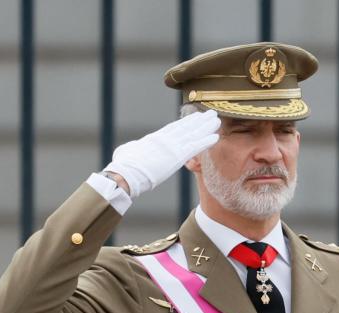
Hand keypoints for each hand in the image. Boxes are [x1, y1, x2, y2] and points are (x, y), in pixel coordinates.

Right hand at [103, 110, 220, 198]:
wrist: (126, 173)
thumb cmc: (122, 166)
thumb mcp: (126, 152)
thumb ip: (133, 148)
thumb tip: (131, 149)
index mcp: (154, 138)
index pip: (174, 128)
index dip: (186, 122)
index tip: (195, 117)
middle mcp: (165, 139)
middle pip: (186, 127)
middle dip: (199, 120)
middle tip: (210, 113)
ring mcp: (172, 146)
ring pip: (193, 134)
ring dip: (206, 127)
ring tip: (216, 120)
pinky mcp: (176, 156)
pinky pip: (195, 147)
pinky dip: (205, 141)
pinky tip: (216, 137)